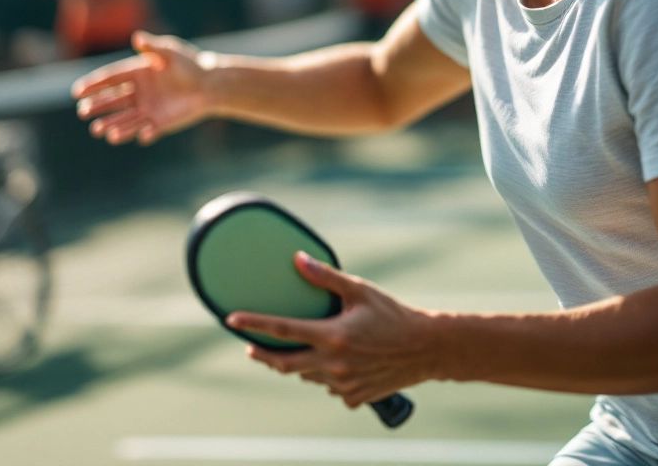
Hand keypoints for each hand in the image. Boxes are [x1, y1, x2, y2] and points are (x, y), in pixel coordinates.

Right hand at [71, 31, 212, 144]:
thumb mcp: (172, 52)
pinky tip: (142, 135)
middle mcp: (138, 92)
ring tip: (98, 130)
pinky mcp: (158, 122)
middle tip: (83, 112)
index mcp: (137, 72)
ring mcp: (147, 108)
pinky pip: (146, 130)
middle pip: (112, 100)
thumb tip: (137, 37)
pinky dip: (142, 133)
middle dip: (97, 106)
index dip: (94, 84)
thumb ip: (154, 47)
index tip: (77, 91)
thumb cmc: (190, 64)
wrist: (210, 84)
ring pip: (124, 118)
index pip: (111, 79)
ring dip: (112, 125)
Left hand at [228, 252, 435, 407]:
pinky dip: (325, 374)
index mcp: (332, 336)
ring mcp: (342, 385)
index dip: (253, 324)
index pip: (282, 330)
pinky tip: (338, 361)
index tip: (231, 320)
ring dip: (298, 363)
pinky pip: (328, 387)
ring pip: (306, 376)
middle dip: (262, 355)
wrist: (426, 349)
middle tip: (250, 346)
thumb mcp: (360, 290)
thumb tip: (297, 259)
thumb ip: (326, 277)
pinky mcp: (353, 398)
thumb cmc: (393, 314)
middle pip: (283, 364)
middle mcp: (333, 365)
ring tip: (302, 347)